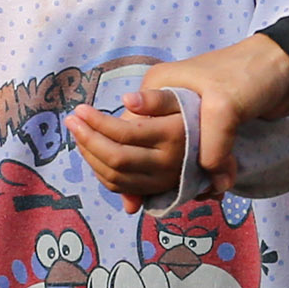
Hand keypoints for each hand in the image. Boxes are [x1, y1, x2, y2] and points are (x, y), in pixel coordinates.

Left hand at [69, 85, 201, 201]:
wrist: (217, 139)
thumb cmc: (191, 110)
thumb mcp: (179, 97)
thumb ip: (153, 99)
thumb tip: (126, 101)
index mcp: (174, 136)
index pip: (126, 133)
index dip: (98, 122)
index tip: (81, 109)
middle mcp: (169, 163)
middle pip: (117, 159)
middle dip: (87, 140)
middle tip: (71, 120)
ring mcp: (163, 180)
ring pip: (116, 177)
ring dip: (89, 156)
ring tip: (78, 133)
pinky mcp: (157, 189)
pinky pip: (121, 188)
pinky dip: (100, 172)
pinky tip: (91, 151)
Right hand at [109, 36, 288, 188]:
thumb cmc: (252, 73)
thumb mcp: (225, 106)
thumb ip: (212, 145)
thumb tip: (212, 185)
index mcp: (158, 86)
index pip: (129, 130)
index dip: (126, 164)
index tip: (133, 200)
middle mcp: (165, 100)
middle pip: (146, 147)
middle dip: (153, 177)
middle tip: (157, 202)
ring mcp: (186, 114)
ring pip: (170, 155)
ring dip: (179, 179)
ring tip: (190, 197)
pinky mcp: (208, 127)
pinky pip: (194, 156)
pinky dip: (200, 174)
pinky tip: (211, 190)